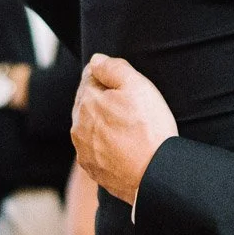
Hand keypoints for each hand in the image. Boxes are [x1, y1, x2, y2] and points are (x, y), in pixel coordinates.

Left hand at [70, 54, 176, 204]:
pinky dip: (106, 145)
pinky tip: (125, 146)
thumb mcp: (137, 86)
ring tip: (129, 128)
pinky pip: (96, 150)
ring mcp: (84, 150)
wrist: (154, 174)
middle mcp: (78, 126)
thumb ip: (113, 67)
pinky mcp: (93, 169)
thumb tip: (96, 60)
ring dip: (103, 123)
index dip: (109, 76)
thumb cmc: (148, 128)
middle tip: (131, 105)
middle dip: (104, 100)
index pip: (90, 77)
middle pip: (88, 103)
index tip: (126, 84)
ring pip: (91, 127)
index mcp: (86, 102)